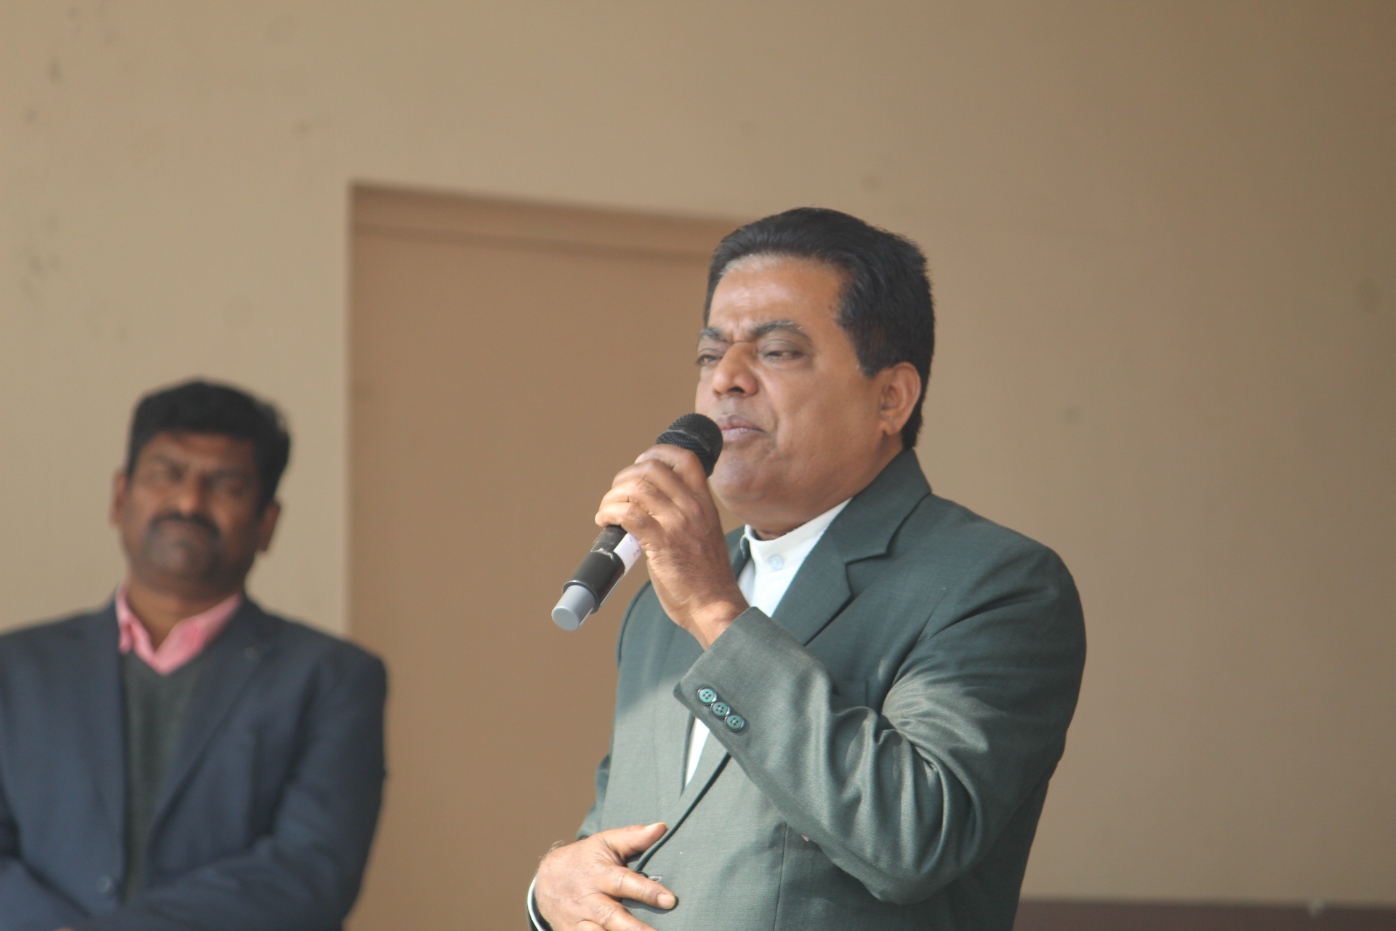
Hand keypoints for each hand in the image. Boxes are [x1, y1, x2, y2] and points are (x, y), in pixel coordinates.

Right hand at [536, 822, 675, 930]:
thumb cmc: (586, 859)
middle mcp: (589, 899)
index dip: (647, 891)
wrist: (547, 879)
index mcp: (600, 874)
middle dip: (635, 928)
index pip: (624, 882)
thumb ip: (634, 837)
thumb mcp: (606, 843)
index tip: (670, 900)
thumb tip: (662, 828)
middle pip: (612, 916)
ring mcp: (580, 920)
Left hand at [595, 445, 746, 646]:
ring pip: (636, 488)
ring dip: (613, 496)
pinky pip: (628, 514)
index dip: (656, 453)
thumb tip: (649, 507)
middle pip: (652, 468)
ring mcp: (677, 524)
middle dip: (626, 476)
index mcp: (704, 503)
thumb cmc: (707, 577)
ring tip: (608, 511)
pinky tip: (606, 522)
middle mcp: (692, 508)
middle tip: (617, 493)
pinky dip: (610, 512)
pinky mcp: (661, 543)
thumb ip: (684, 516)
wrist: (714, 605)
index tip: (640, 465)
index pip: (684, 458)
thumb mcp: (705, 533)